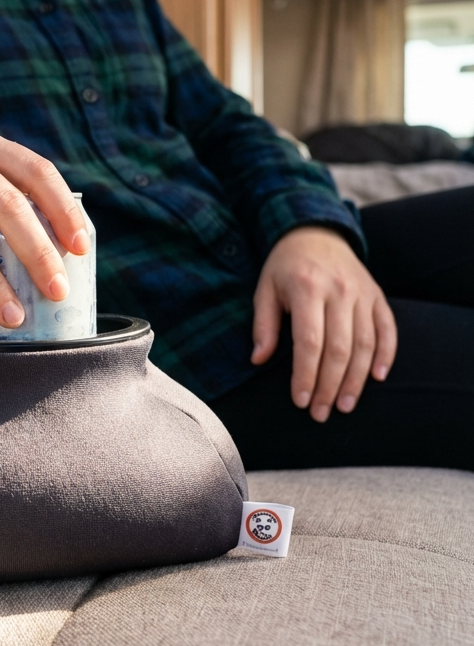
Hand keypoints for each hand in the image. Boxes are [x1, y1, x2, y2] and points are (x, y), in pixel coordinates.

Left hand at [251, 227, 397, 421]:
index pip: (309, 342)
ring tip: (345, 405)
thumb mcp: (265, 289)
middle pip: (339, 349)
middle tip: (322, 413)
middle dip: (330, 386)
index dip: (306, 375)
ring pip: (365, 344)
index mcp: (307, 289)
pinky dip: (385, 355)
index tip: (301, 401)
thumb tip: (258, 360)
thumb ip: (264, 325)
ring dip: (356, 379)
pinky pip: (387, 329)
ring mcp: (362, 293)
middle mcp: (339, 291)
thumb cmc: (285, 266)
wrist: (316, 231)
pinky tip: (377, 378)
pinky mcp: (377, 295)